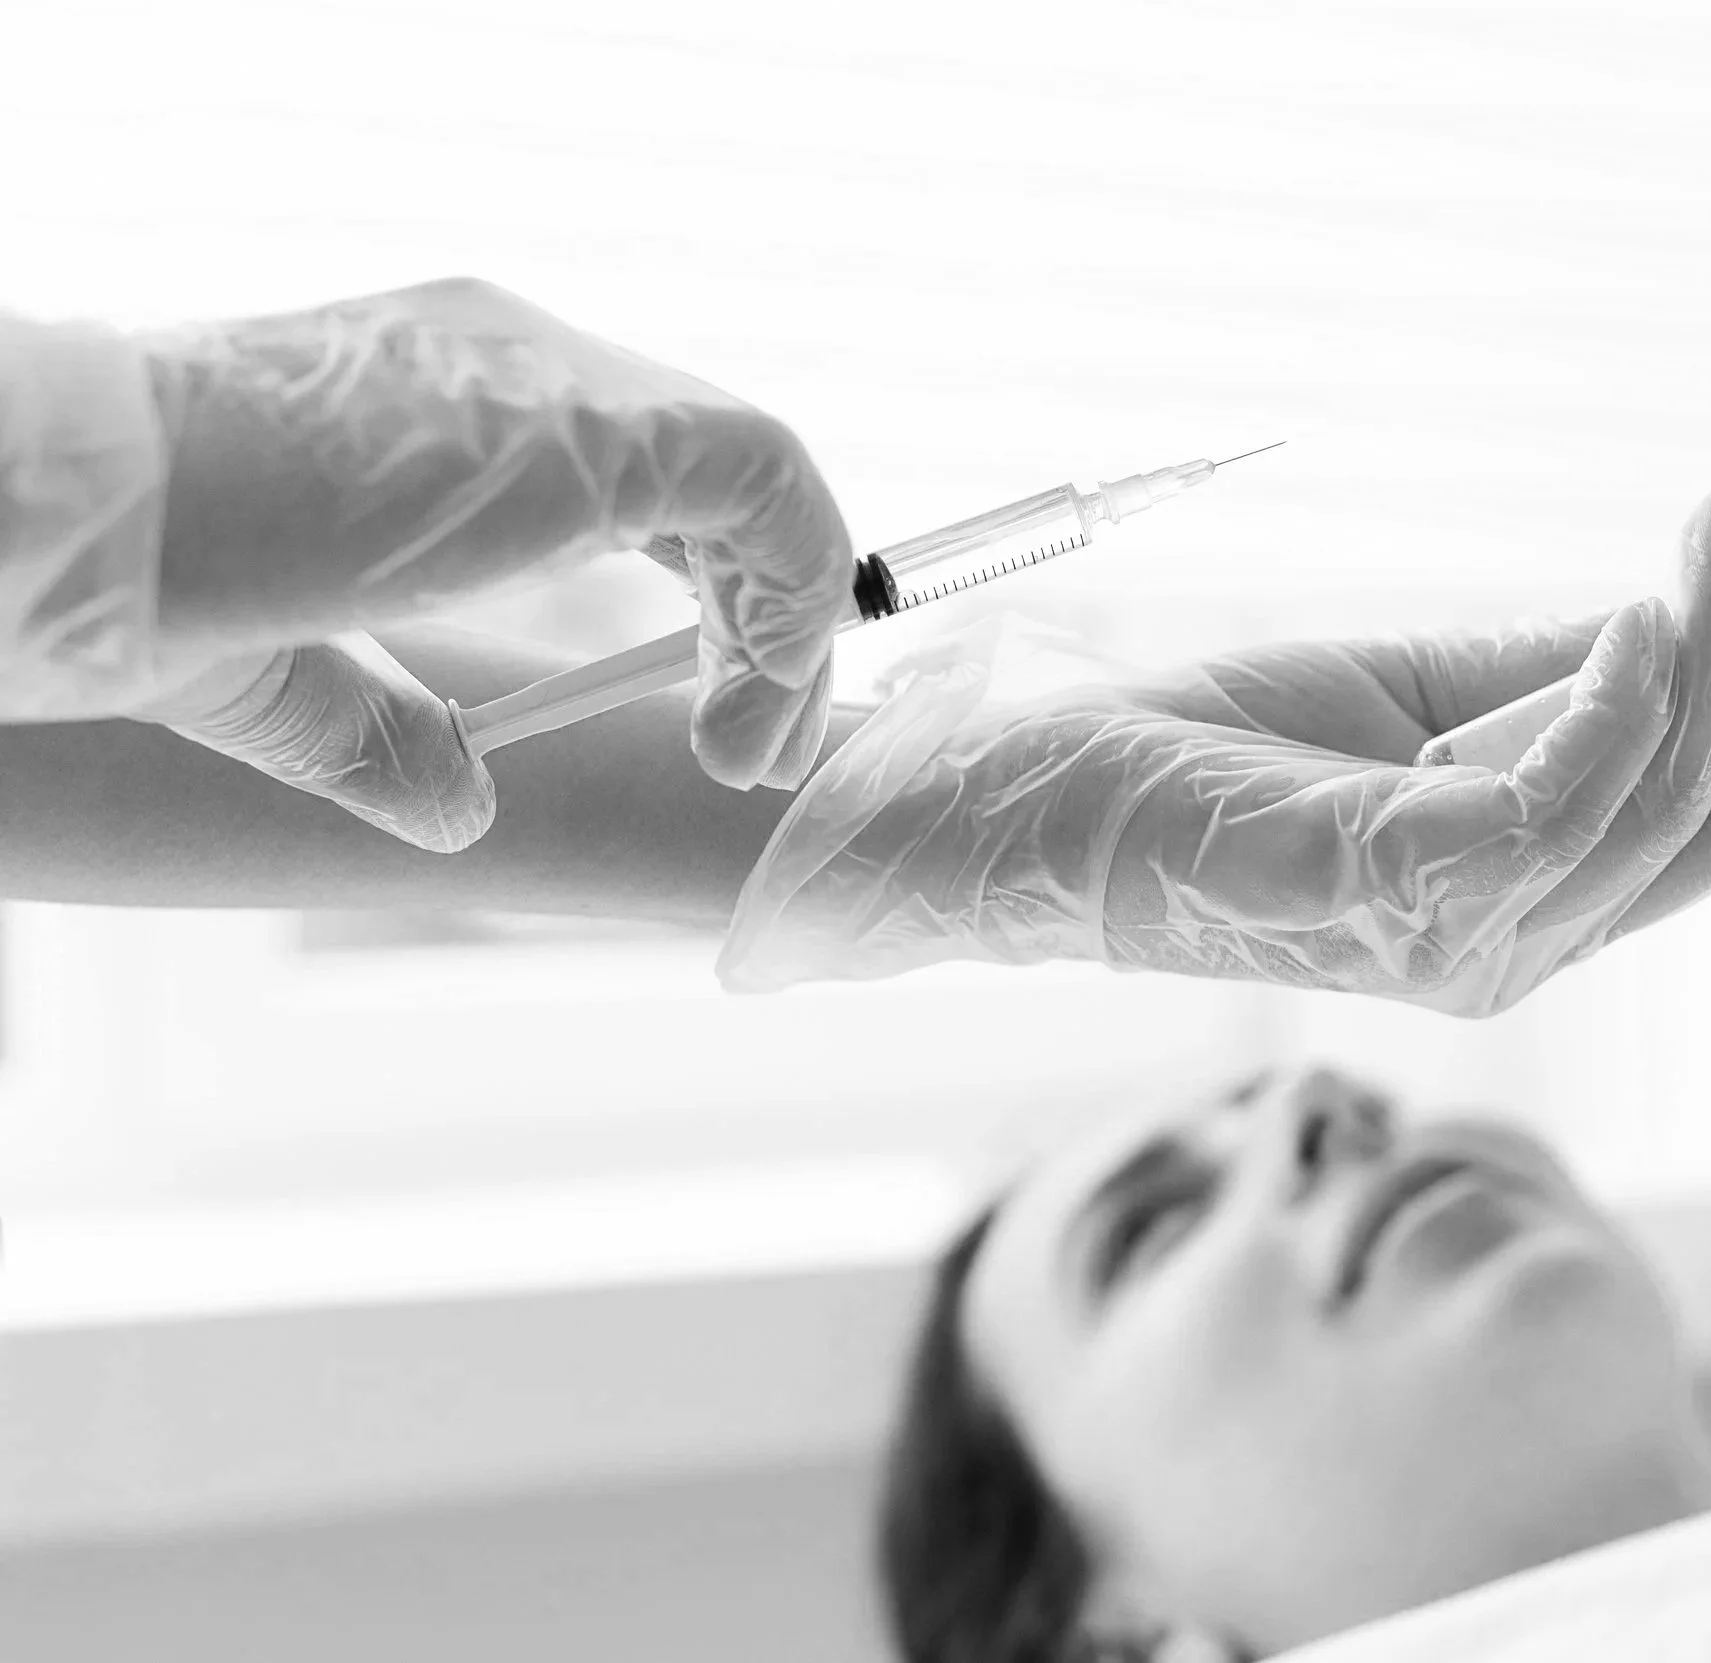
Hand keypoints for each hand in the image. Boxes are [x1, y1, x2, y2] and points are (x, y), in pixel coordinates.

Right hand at [3, 281, 849, 849]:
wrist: (55, 520)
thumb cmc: (125, 578)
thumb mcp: (273, 673)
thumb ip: (379, 730)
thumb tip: (462, 802)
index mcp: (448, 395)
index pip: (645, 470)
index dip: (713, 593)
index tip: (721, 717)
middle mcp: (511, 358)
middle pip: (713, 473)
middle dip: (769, 621)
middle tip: (756, 754)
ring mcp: (548, 375)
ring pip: (757, 474)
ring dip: (786, 630)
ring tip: (749, 755)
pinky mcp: (579, 426)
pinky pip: (762, 484)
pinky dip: (790, 603)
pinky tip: (740, 713)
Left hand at [730, 480, 1710, 1014]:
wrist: (1005, 791)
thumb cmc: (1204, 746)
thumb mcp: (1421, 690)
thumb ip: (1565, 670)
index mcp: (1531, 899)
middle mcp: (1516, 944)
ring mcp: (1456, 938)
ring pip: (1667, 808)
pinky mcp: (1382, 894)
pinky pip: (1561, 805)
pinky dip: (1627, 696)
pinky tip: (1650, 606)